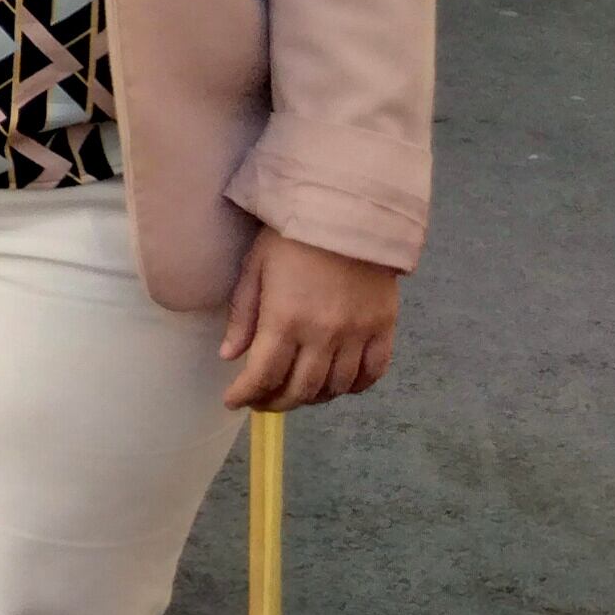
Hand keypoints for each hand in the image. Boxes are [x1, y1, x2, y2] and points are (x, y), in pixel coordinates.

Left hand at [220, 228, 401, 410]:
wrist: (348, 211)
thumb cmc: (291, 235)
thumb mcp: (255, 268)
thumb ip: (243, 315)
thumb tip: (229, 356)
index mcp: (285, 320)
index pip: (263, 375)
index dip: (245, 394)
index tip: (233, 401)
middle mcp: (323, 335)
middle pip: (300, 389)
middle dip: (275, 402)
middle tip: (261, 401)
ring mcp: (358, 335)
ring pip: (335, 388)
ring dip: (312, 398)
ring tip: (295, 393)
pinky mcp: (384, 329)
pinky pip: (372, 373)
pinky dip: (354, 387)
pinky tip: (337, 385)